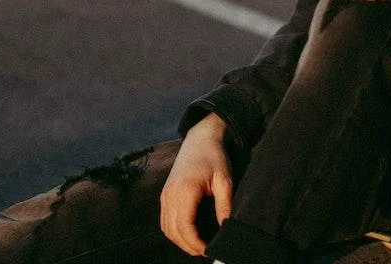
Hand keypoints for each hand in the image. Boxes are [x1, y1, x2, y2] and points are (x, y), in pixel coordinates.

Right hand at [160, 113, 232, 255]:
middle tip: (205, 251)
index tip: (209, 250)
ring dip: (180, 240)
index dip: (195, 243)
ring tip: (198, 245)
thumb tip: (225, 227)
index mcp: (185, 191)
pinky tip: (188, 234)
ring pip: (167, 228)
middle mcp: (170, 195)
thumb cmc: (214, 157)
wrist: (200, 138)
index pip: (185, 227)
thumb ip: (224, 205)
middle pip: (173, 231)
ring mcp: (165, 195)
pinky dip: (174, 231)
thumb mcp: (224, 180)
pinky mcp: (165, 194)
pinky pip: (165, 220)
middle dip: (188, 245)